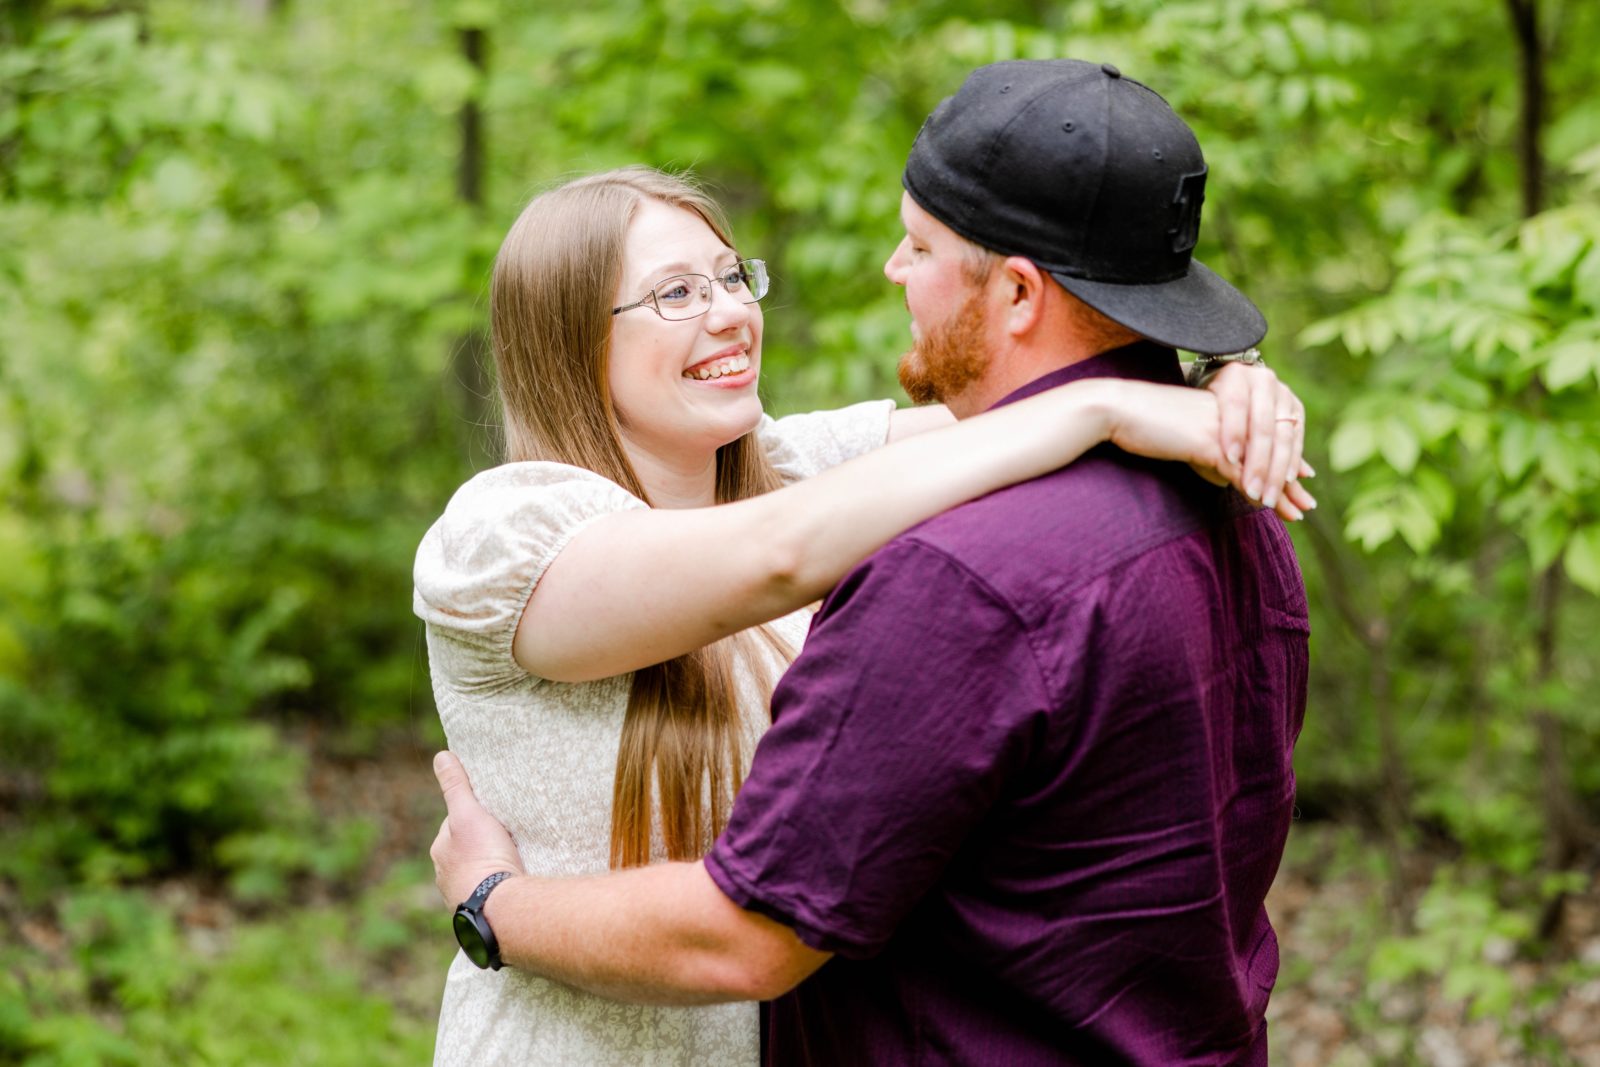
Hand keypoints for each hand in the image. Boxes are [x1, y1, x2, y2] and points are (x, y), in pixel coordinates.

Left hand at [430, 751, 524, 910]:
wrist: (499, 906)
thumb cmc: (483, 856)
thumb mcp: (469, 813)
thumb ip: (456, 786)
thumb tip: (441, 756)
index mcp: (440, 850)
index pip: (455, 825)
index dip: (473, 816)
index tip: (492, 814)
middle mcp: (445, 876)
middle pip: (466, 850)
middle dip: (482, 844)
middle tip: (506, 837)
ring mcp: (462, 897)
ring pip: (477, 874)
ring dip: (490, 868)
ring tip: (513, 861)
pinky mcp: (482, 913)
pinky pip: (490, 894)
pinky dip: (498, 888)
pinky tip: (513, 884)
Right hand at [1103, 380, 1313, 520]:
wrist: (1120, 410)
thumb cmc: (1147, 425)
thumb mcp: (1187, 438)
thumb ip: (1210, 454)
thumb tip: (1226, 479)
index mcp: (1233, 405)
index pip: (1269, 434)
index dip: (1288, 458)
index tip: (1302, 478)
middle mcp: (1236, 412)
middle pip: (1273, 450)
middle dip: (1289, 483)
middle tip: (1304, 505)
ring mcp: (1226, 426)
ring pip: (1261, 463)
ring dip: (1276, 492)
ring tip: (1292, 513)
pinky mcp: (1212, 441)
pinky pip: (1239, 471)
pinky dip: (1252, 490)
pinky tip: (1262, 505)